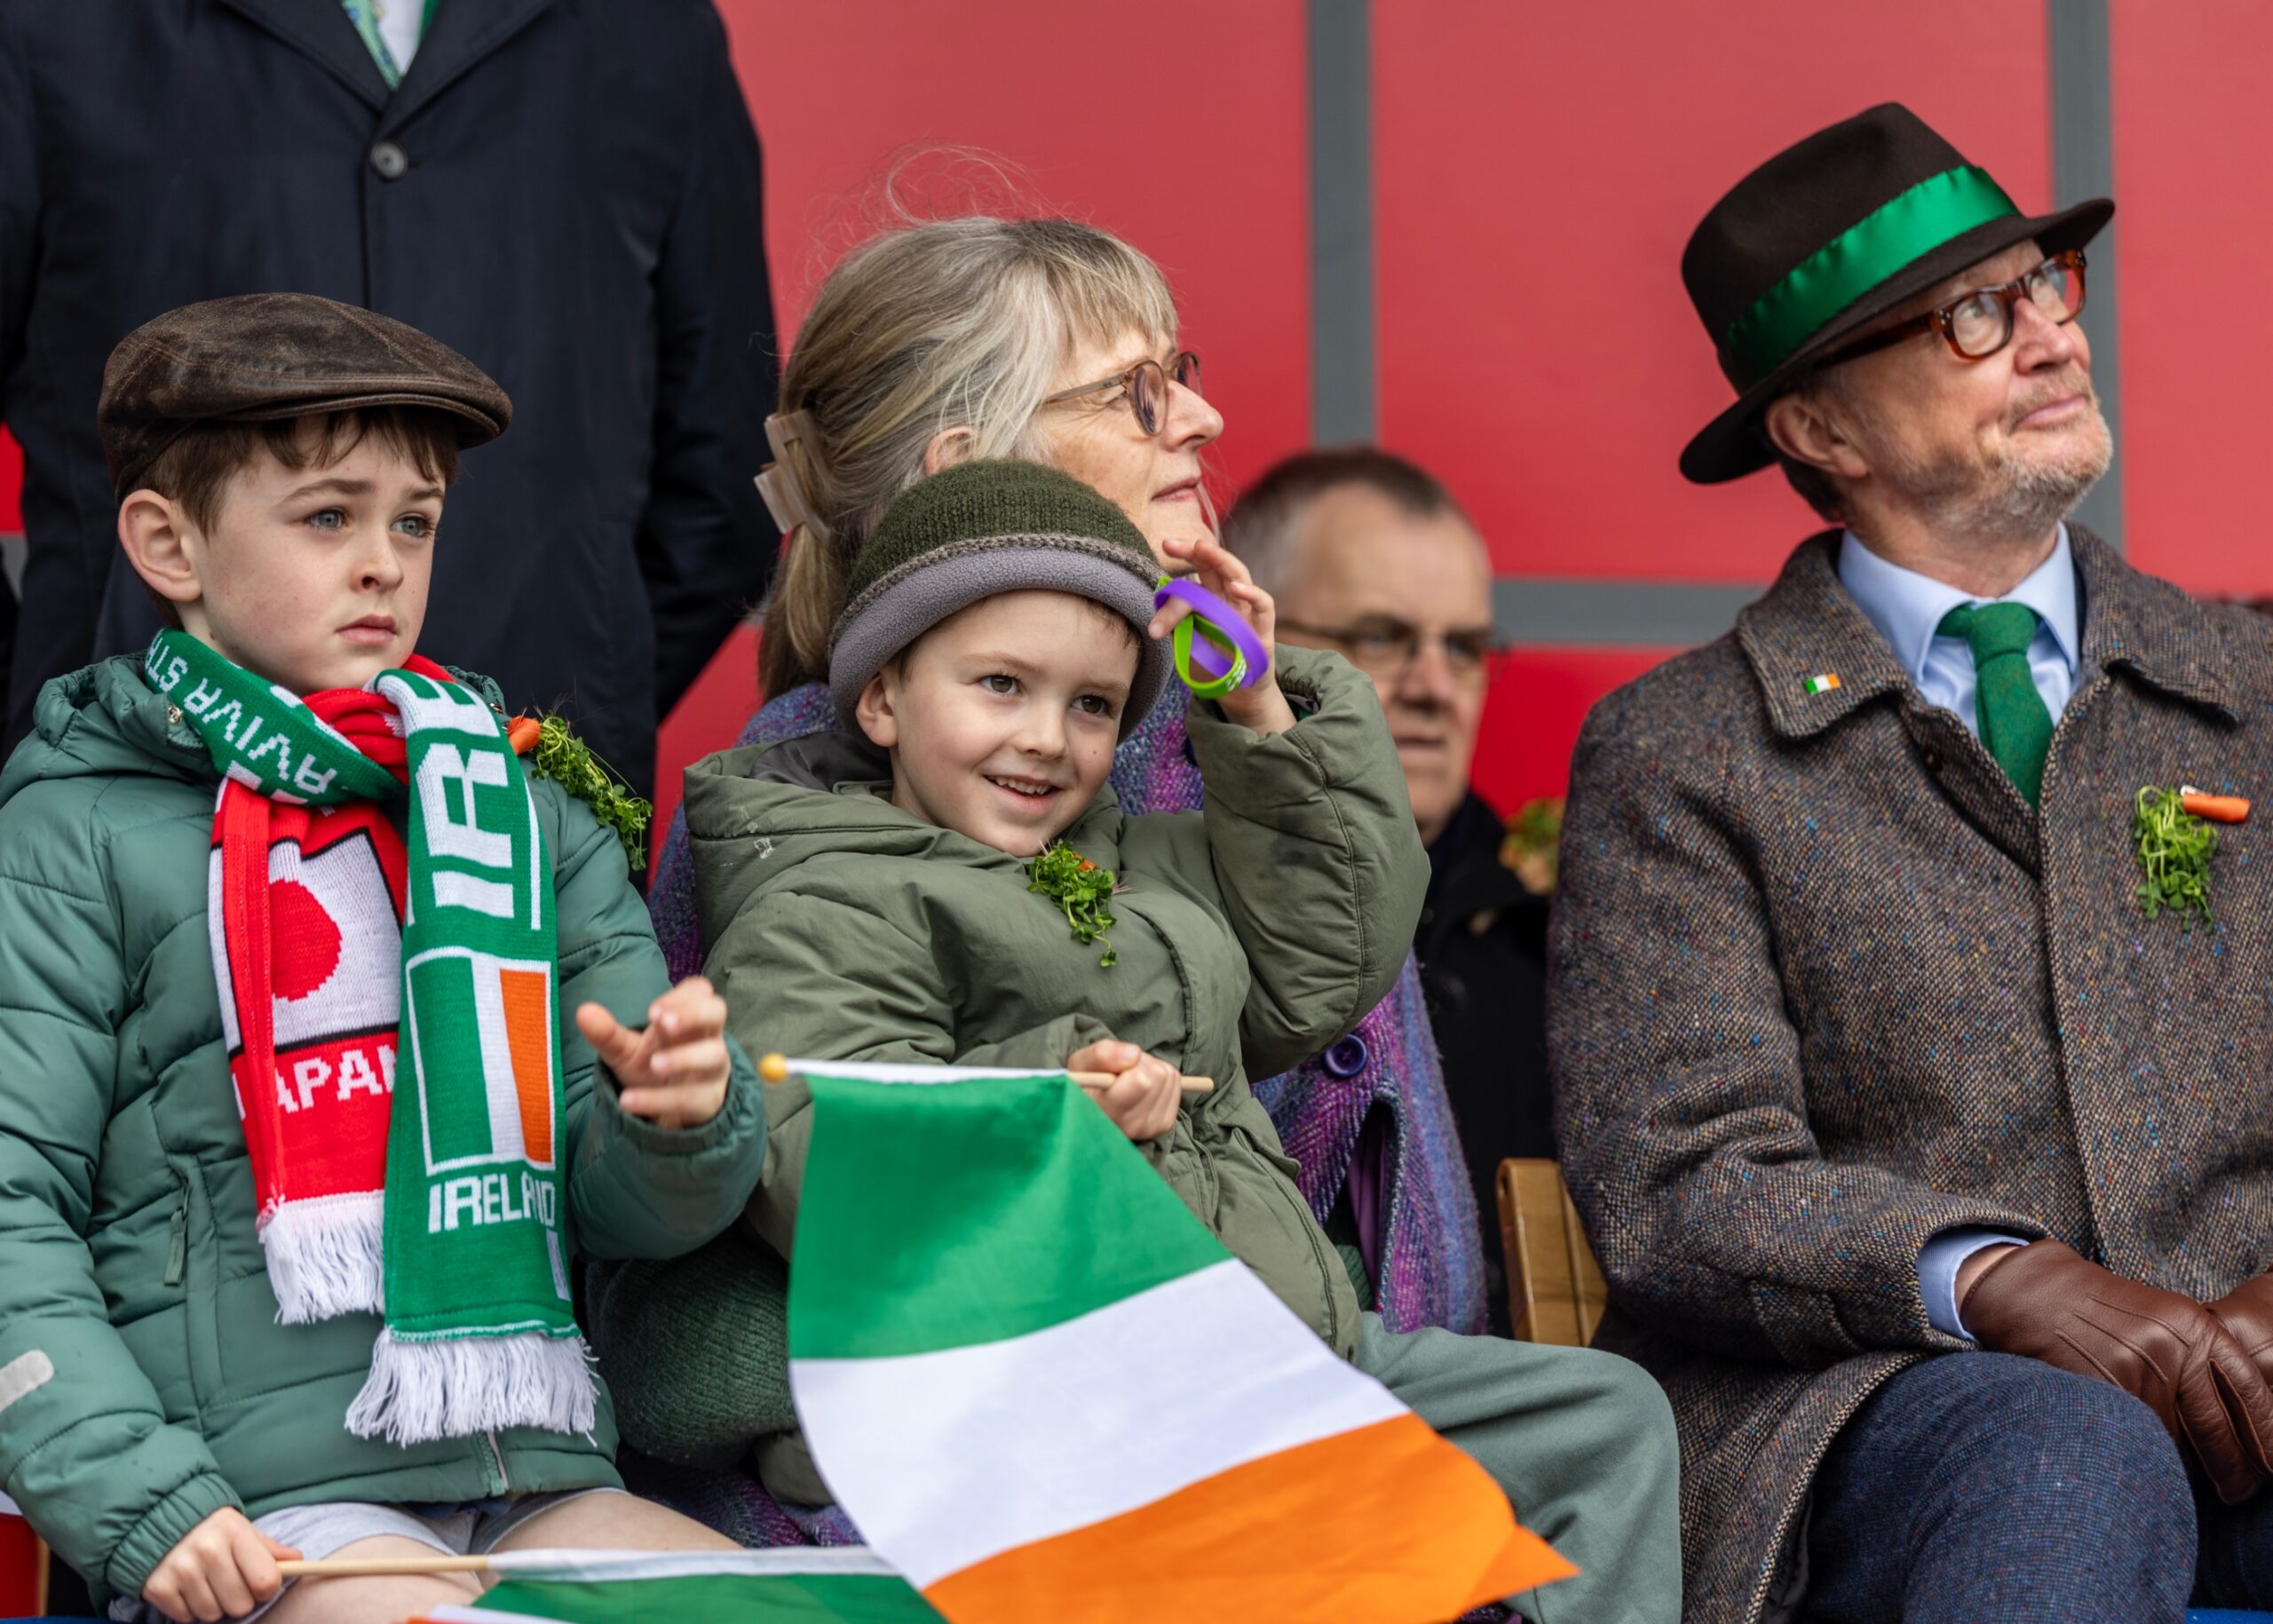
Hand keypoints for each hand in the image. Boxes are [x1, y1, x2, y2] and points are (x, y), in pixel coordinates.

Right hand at [142, 1507, 296, 1622]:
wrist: (157, 1517)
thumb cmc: (210, 1528)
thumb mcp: (241, 1529)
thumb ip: (269, 1549)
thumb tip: (298, 1561)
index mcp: (235, 1534)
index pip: (266, 1581)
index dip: (266, 1588)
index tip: (259, 1583)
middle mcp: (208, 1552)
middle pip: (240, 1605)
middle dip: (239, 1599)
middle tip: (229, 1583)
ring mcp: (181, 1570)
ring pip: (212, 1614)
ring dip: (212, 1605)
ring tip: (206, 1583)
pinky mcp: (158, 1588)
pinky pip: (185, 1617)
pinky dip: (188, 1608)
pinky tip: (186, 1587)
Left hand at [576, 975, 731, 1128]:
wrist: (668, 1112)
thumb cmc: (652, 1067)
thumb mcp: (626, 1050)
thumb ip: (607, 1033)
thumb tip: (583, 1011)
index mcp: (688, 1017)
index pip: (698, 991)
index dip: (680, 997)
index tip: (652, 1011)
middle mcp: (706, 1037)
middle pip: (716, 1011)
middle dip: (693, 1014)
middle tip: (663, 1023)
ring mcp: (712, 1068)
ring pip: (713, 1055)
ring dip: (684, 1057)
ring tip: (654, 1064)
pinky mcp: (708, 1100)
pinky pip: (691, 1097)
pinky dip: (659, 1099)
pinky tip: (629, 1101)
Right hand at [1068, 1039, 1182, 1141]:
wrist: (1092, 1106)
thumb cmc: (1085, 1083)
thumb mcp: (1081, 1062)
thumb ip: (1102, 1055)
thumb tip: (1133, 1055)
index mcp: (1105, 1112)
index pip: (1141, 1082)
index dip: (1131, 1065)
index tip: (1115, 1070)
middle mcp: (1128, 1126)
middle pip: (1157, 1075)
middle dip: (1141, 1064)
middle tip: (1121, 1072)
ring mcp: (1148, 1127)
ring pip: (1168, 1077)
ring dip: (1150, 1069)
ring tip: (1129, 1079)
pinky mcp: (1163, 1124)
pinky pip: (1175, 1084)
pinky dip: (1161, 1078)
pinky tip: (1142, 1087)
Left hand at [1149, 534, 1297, 736]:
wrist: (1238, 692)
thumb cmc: (1212, 663)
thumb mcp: (1188, 642)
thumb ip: (1176, 627)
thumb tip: (1154, 621)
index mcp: (1211, 596)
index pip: (1197, 571)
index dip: (1182, 558)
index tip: (1164, 545)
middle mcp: (1230, 597)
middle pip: (1216, 565)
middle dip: (1195, 550)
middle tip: (1170, 543)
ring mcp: (1247, 610)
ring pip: (1239, 575)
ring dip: (1221, 560)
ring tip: (1202, 549)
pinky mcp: (1263, 629)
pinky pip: (1263, 604)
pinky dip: (1253, 594)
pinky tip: (1237, 588)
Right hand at [1960, 1238, 2272, 1502]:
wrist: (2034, 1292)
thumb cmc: (2099, 1310)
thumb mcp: (2162, 1320)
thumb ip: (2198, 1360)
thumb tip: (2237, 1427)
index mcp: (2195, 1327)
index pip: (2251, 1394)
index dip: (2266, 1437)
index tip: (2268, 1465)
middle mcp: (2173, 1347)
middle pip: (2219, 1430)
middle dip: (2233, 1472)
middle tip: (2239, 1492)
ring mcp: (2137, 1371)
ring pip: (2177, 1444)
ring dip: (2184, 1467)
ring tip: (2186, 1476)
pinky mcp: (2104, 1391)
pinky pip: (2137, 1441)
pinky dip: (2145, 1456)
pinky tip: (2145, 1457)